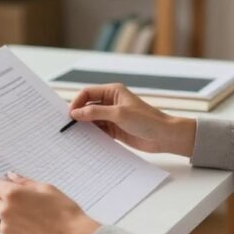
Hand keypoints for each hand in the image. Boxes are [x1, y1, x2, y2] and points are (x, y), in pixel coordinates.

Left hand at [0, 173, 100, 233]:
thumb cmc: (64, 213)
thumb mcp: (46, 188)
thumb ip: (24, 182)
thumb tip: (11, 177)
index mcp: (13, 195)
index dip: (0, 184)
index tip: (7, 186)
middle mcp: (5, 212)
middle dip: (9, 201)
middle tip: (30, 205)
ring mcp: (6, 230)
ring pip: (4, 219)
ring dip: (13, 217)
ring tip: (36, 220)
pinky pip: (8, 233)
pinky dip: (17, 232)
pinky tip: (34, 231)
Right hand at [69, 83, 196, 155]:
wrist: (164, 136)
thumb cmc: (147, 120)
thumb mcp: (119, 114)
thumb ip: (96, 112)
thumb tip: (76, 112)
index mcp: (113, 91)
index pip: (88, 93)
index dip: (77, 102)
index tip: (70, 115)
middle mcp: (111, 102)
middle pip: (88, 106)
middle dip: (79, 115)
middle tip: (68, 126)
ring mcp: (112, 116)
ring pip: (92, 120)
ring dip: (85, 126)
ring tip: (76, 136)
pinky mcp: (115, 130)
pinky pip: (99, 131)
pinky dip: (92, 135)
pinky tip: (86, 141)